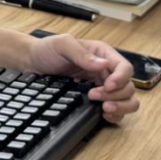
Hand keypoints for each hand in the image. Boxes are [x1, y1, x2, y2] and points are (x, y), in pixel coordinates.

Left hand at [24, 33, 138, 123]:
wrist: (32, 63)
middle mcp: (106, 70)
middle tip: (94, 96)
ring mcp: (102, 85)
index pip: (124, 67)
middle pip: (128, 86)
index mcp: (102, 54)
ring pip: (127, 99)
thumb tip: (103, 64)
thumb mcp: (62, 45)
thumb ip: (81, 53)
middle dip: (116, 95)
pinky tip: (104, 115)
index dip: (120, 79)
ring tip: (105, 109)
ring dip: (121, 107)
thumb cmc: (46, 50)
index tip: (107, 86)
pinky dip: (116, 114)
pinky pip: (116, 109)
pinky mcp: (97, 98)